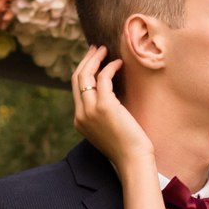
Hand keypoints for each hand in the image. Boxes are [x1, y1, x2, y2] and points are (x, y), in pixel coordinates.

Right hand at [71, 47, 153, 172]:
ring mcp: (90, 110)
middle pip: (77, 78)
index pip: (76, 88)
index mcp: (79, 120)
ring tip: (105, 50)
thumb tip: (108, 95)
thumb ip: (101, 114)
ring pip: (85, 76)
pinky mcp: (104, 106)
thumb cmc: (126, 146)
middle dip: (86, 60)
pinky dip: (110, 68)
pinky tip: (118, 64)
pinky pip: (103, 78)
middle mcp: (80, 114)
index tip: (93, 59)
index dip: (83, 70)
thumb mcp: (107, 128)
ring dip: (95, 59)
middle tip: (96, 48)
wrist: (132, 159)